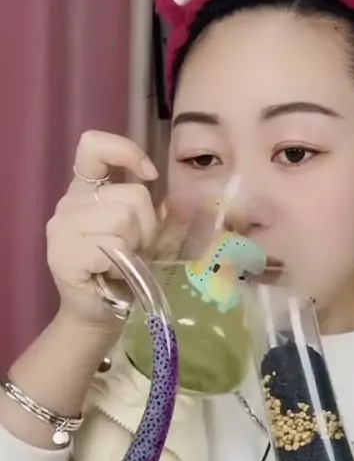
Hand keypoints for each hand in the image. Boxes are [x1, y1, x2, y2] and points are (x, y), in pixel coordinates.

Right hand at [47, 130, 158, 330]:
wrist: (99, 315)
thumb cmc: (123, 274)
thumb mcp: (145, 237)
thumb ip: (157, 213)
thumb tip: (183, 200)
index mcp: (85, 191)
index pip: (93, 146)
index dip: (125, 152)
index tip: (149, 176)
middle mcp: (69, 204)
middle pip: (130, 196)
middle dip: (147, 228)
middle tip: (135, 252)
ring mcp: (62, 229)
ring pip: (122, 220)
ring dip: (135, 247)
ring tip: (125, 264)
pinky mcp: (63, 255)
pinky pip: (111, 247)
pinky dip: (121, 264)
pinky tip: (113, 274)